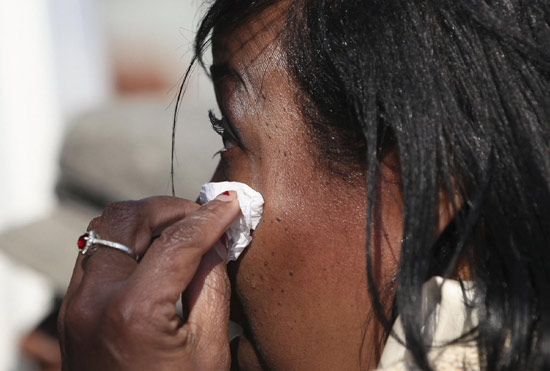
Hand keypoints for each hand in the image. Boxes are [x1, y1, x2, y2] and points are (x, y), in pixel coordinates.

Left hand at [58, 194, 240, 370]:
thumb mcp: (208, 349)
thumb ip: (212, 284)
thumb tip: (215, 241)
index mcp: (131, 313)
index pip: (177, 241)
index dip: (210, 217)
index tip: (232, 203)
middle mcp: (92, 300)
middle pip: (126, 219)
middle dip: (170, 208)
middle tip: (204, 216)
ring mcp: (75, 304)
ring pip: (105, 230)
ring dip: (146, 221)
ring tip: (183, 231)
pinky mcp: (73, 310)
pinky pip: (97, 253)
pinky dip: (129, 241)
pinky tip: (158, 252)